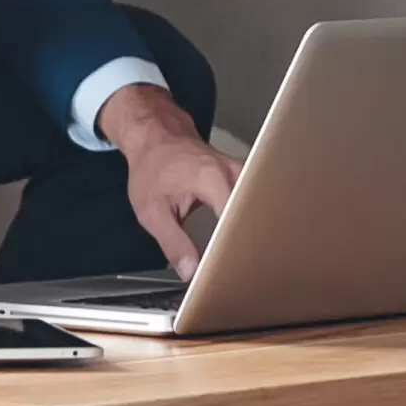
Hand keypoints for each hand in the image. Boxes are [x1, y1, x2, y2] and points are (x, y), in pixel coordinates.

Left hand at [102, 83, 241, 279]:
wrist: (155, 133)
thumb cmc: (151, 166)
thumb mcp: (151, 210)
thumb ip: (172, 242)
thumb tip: (190, 271)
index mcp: (212, 178)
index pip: (235, 220)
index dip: (234, 246)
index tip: (233, 268)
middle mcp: (232, 171)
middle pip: (251, 212)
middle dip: (249, 240)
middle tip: (246, 267)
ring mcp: (239, 170)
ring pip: (254, 204)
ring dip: (251, 227)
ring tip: (249, 254)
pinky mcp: (240, 174)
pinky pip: (250, 198)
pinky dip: (246, 217)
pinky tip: (244, 235)